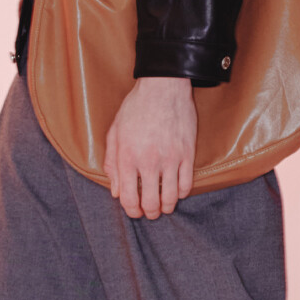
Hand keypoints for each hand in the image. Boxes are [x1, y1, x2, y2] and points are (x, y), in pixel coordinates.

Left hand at [104, 75, 196, 220]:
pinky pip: (186, 184)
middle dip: (150, 213)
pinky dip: (181, 193)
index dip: (131, 211)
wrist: (163, 87)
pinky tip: (176, 190)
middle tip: (150, 212)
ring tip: (164, 205)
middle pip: (151, 203)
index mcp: (127, 157)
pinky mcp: (187, 153)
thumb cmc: (136, 108)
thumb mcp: (115, 132)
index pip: (128, 198)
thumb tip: (115, 192)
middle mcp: (148, 161)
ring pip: (170, 198)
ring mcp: (170, 158)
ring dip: (166, 207)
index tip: (135, 211)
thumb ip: (112, 164)